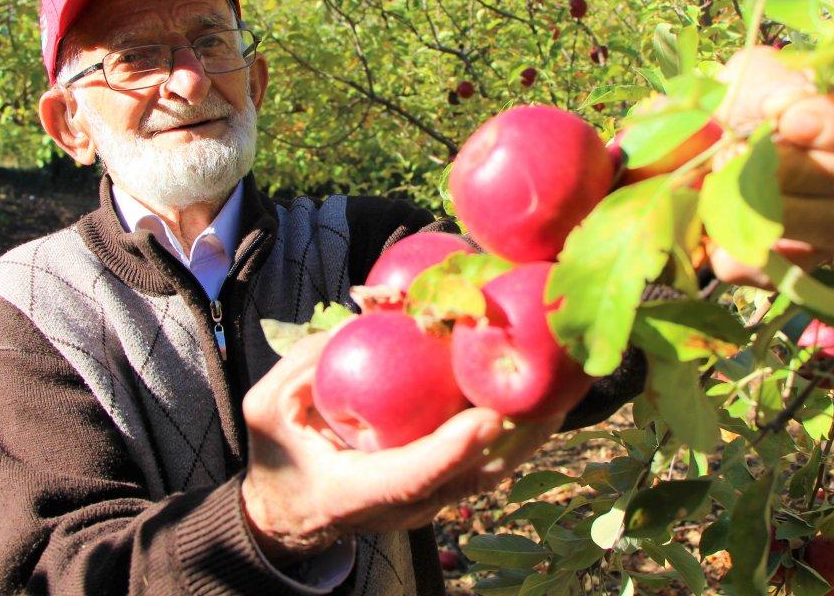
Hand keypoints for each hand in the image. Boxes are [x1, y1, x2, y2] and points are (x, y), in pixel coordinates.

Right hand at [240, 332, 562, 563]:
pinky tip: (542, 396)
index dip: (451, 451)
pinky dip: (518, 433)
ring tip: (565, 388)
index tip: (487, 419)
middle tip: (553, 391)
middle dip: (517, 436)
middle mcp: (404, 503)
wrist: (292, 511)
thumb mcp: (268, 408)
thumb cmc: (280, 457)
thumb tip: (358, 323)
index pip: (412, 476)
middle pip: (473, 476)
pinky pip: (489, 462)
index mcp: (357, 489)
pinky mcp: (444, 486)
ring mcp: (429, 500)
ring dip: (530, 434)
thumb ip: (302, 367)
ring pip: (492, 471)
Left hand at [710, 46, 833, 285]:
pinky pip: (787, 268)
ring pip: (829, 224)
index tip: (789, 120)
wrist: (697, 157)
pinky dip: (748, 254)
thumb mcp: (750, 79)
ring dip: (772, 208)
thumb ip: (771, 84)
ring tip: (722, 189)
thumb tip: (781, 108)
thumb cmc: (737, 108)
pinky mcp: (803, 262)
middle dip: (789, 167)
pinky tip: (719, 243)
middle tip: (736, 155)